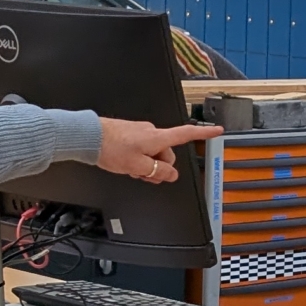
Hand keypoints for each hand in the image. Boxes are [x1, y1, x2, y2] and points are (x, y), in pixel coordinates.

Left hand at [97, 118, 223, 184]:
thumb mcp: (138, 167)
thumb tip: (172, 174)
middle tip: (144, 175)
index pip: (186, 135)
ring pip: (152, 153)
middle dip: (159, 166)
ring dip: (146, 165)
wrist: (88, 137)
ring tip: (131, 170)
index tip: (217, 130)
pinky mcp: (130, 134)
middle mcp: (151, 132)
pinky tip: (125, 164)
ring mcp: (140, 132)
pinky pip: (141, 149)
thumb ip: (158, 172)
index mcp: (157, 138)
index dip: (204, 134)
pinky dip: (138, 159)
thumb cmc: (110, 148)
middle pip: (166, 153)